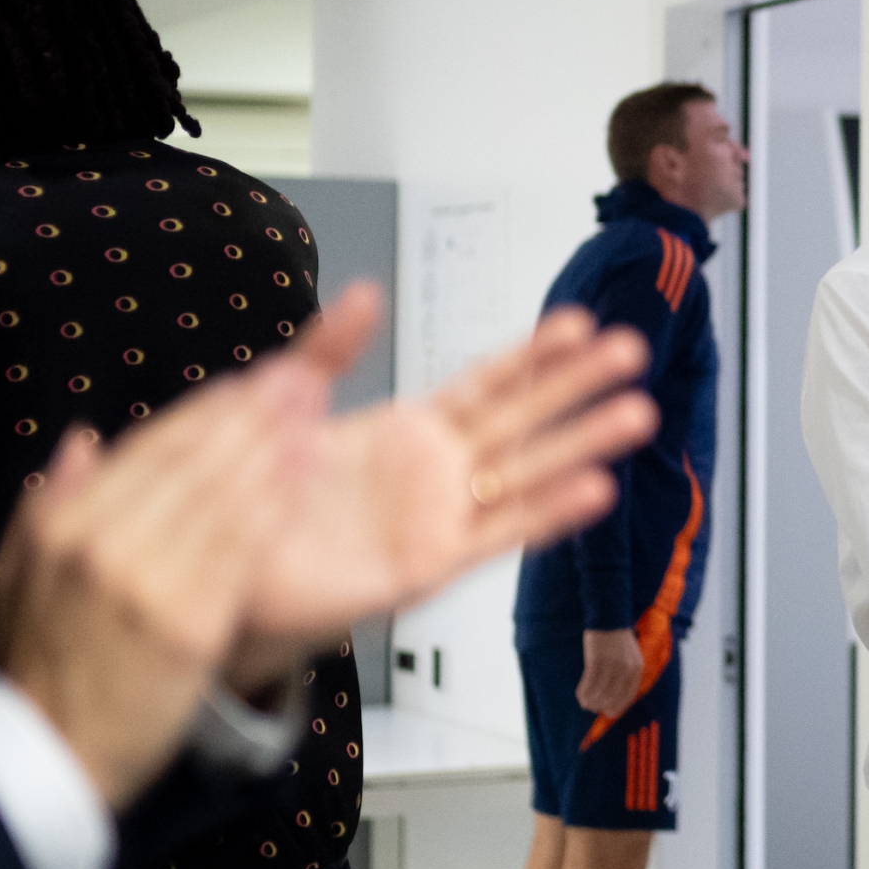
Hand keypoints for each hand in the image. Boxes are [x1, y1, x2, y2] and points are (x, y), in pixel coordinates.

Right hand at [0, 361, 321, 810]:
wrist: (45, 757)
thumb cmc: (40, 672)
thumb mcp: (18, 576)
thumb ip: (50, 503)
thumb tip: (82, 440)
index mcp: (66, 525)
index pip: (148, 447)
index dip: (208, 410)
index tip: (250, 382)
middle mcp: (103, 544)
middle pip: (191, 459)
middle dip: (252, 411)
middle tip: (300, 375)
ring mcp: (145, 583)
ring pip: (221, 494)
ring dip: (273, 443)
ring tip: (315, 405)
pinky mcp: (186, 625)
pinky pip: (241, 549)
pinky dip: (276, 503)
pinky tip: (307, 472)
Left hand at [232, 293, 659, 669]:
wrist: (231, 577)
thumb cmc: (257, 499)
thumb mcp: (286, 406)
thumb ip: (329, 349)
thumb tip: (363, 292)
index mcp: (407, 430)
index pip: (485, 382)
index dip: (531, 354)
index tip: (578, 324)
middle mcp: (436, 471)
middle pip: (522, 419)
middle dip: (578, 386)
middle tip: (631, 353)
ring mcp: (440, 517)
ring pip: (526, 472)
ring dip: (583, 443)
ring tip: (637, 414)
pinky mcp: (432, 564)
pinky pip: (500, 534)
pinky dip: (548, 513)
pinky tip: (594, 489)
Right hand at [577, 626, 645, 716]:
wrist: (609, 616)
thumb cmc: (618, 637)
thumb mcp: (631, 655)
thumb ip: (628, 672)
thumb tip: (617, 693)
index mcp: (637, 668)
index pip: (629, 695)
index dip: (618, 706)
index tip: (609, 712)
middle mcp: (626, 669)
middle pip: (613, 697)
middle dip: (602, 706)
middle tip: (593, 708)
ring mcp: (611, 666)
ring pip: (600, 693)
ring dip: (591, 701)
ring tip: (584, 703)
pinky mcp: (596, 662)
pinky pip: (589, 684)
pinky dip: (584, 692)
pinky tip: (580, 695)